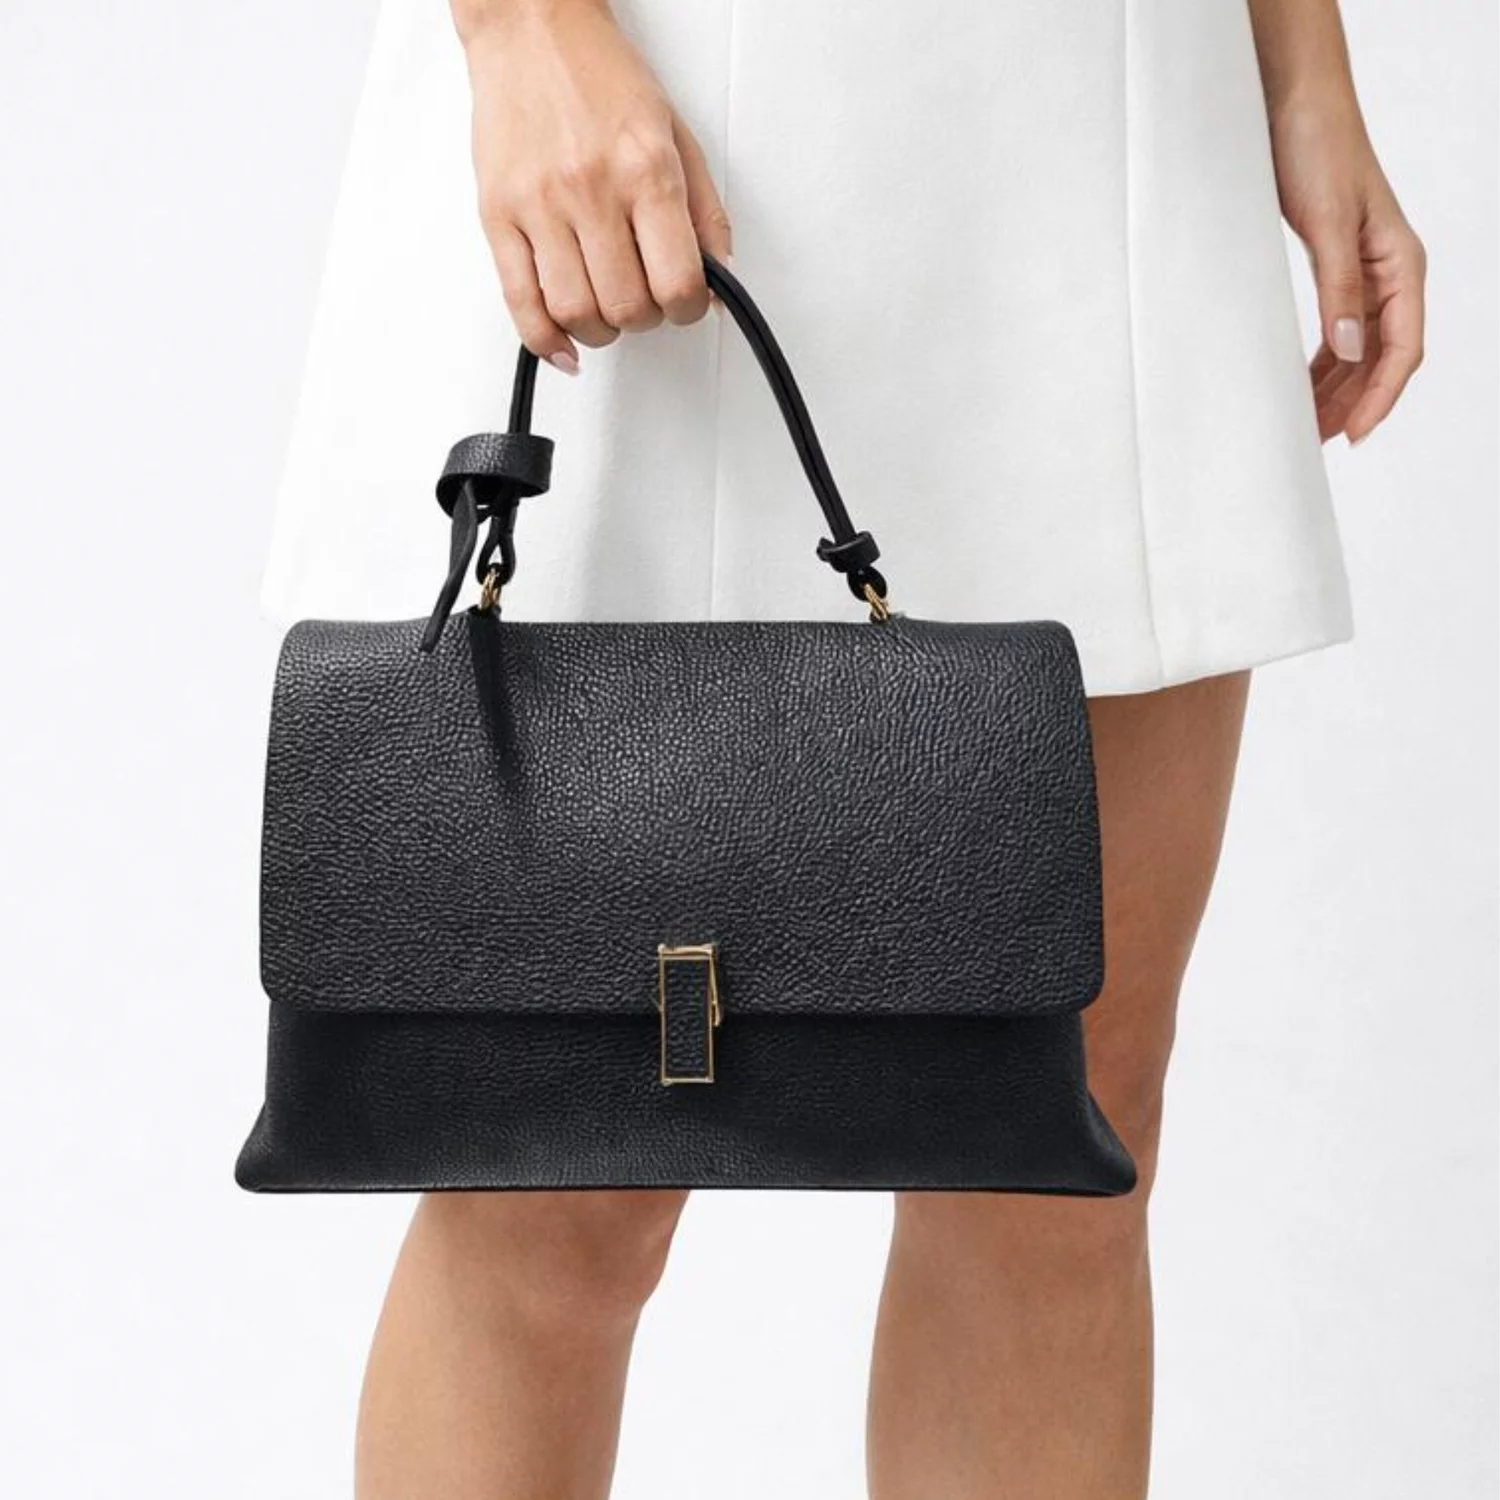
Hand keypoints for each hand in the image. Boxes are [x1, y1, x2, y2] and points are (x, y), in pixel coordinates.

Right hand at [454, 0, 731, 372]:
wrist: (530, 26)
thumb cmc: (601, 77)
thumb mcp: (676, 135)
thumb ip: (704, 213)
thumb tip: (718, 281)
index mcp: (645, 170)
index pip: (679, 282)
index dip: (689, 310)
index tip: (685, 303)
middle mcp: (592, 189)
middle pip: (627, 307)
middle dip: (645, 319)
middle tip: (644, 299)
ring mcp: (540, 205)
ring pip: (576, 313)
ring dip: (600, 330)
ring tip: (606, 309)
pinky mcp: (497, 214)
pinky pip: (520, 302)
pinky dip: (545, 340)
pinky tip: (563, 346)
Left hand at [1270, 98, 1425, 444]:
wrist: (1295, 106)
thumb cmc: (1318, 150)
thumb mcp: (1329, 223)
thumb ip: (1339, 287)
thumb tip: (1345, 351)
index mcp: (1402, 264)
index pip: (1403, 349)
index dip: (1380, 397)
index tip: (1352, 435)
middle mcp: (1390, 273)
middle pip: (1381, 358)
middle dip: (1353, 403)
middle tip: (1317, 443)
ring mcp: (1364, 273)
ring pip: (1358, 350)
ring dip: (1335, 390)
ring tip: (1306, 426)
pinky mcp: (1336, 269)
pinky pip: (1337, 331)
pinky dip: (1320, 363)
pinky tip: (1300, 386)